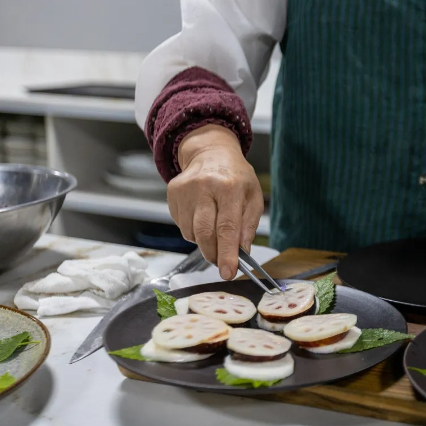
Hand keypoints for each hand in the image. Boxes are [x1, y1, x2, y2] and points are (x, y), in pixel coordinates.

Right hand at [168, 125, 263, 279]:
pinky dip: (193, 231)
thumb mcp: (253, 197)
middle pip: (205, 233)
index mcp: (229, 187)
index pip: (227, 227)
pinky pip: (182, 226)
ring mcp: (185, 190)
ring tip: (215, 230)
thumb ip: (249, 225)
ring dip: (204, 242)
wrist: (211, 152)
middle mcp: (204, 187)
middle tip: (222, 263)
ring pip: (191, 233)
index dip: (227, 254)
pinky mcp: (173, 194)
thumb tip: (242, 252)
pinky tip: (202, 218)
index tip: (229, 273)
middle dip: (214, 254)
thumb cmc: (236, 177)